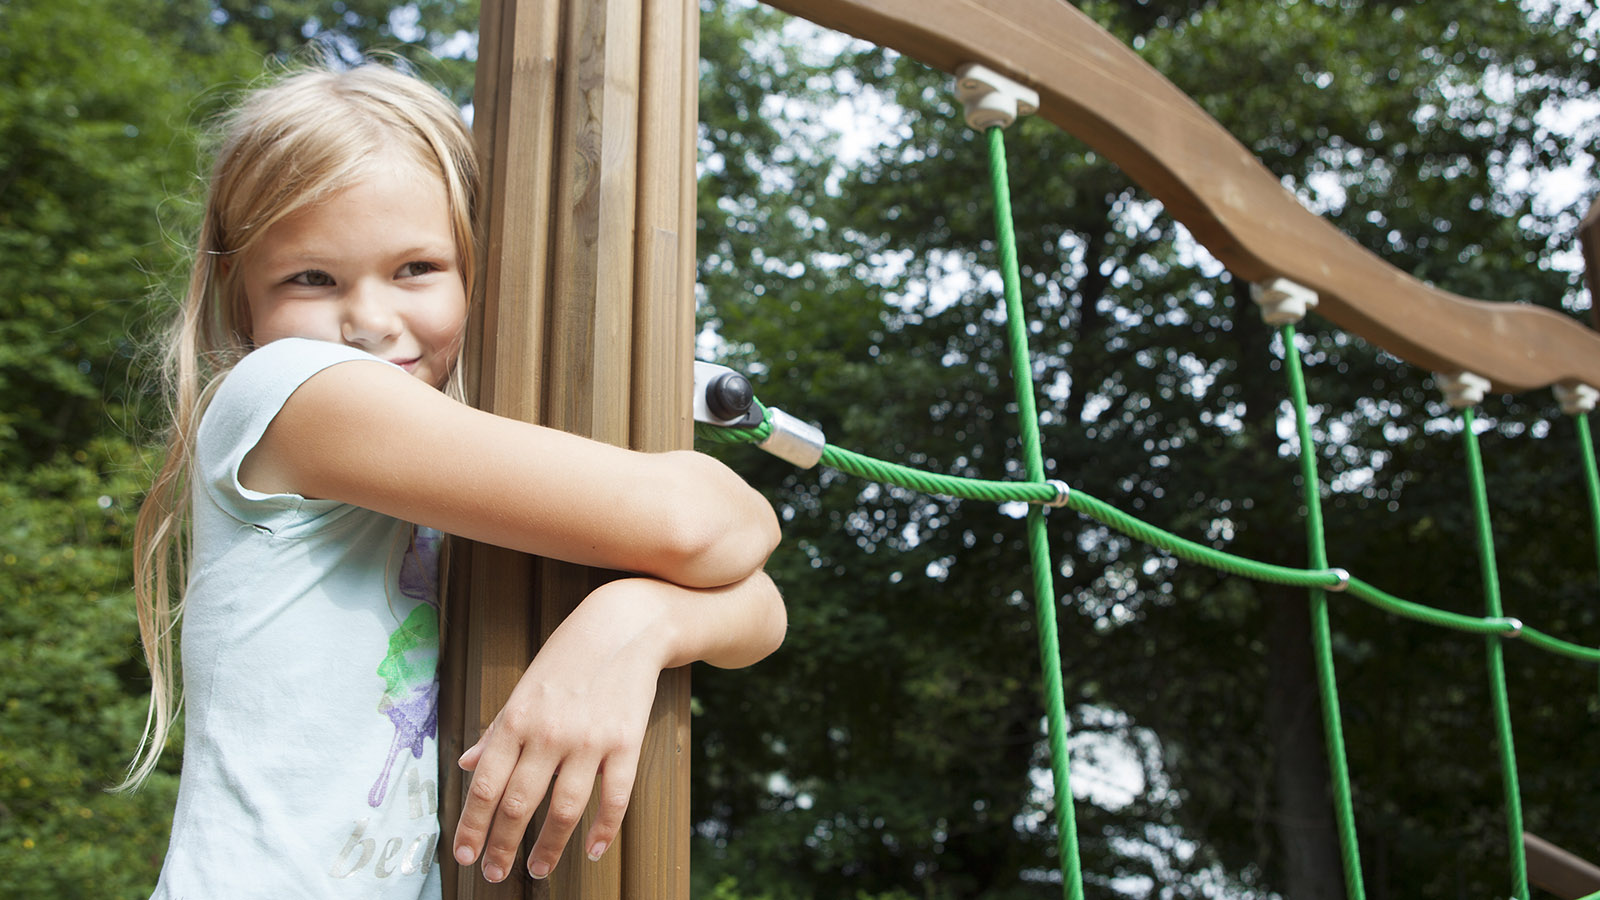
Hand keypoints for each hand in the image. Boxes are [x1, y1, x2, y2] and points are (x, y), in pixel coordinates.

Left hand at [450, 580, 672, 881]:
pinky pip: (614, 798)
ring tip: (538, 869)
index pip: (486, 784)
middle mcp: (549, 732)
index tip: (465, 855)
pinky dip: (604, 830)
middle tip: (494, 873)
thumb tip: (467, 764)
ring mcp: (589, 740)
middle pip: (519, 803)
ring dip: (549, 848)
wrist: (624, 626)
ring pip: (564, 809)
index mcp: (517, 719)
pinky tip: (593, 849)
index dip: (473, 826)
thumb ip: (496, 730)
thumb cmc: (568, 657)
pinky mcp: (626, 743)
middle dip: (503, 845)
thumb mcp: (523, 688)